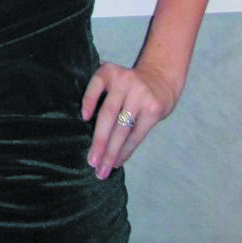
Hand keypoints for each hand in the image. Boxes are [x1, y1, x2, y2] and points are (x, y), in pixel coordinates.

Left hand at [81, 59, 180, 179]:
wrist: (161, 78)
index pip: (97, 83)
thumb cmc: (128, 86)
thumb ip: (97, 92)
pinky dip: (126, 151)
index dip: (89, 99)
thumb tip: (80, 124)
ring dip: (112, 153)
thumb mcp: (113, 79)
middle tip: (91, 162)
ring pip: (123, 129)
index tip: (83, 117)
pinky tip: (117, 162)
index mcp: (110, 72)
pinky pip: (136, 134)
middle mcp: (125, 81)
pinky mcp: (153, 108)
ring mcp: (141, 94)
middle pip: (109, 113)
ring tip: (102, 170)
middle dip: (99, 141)